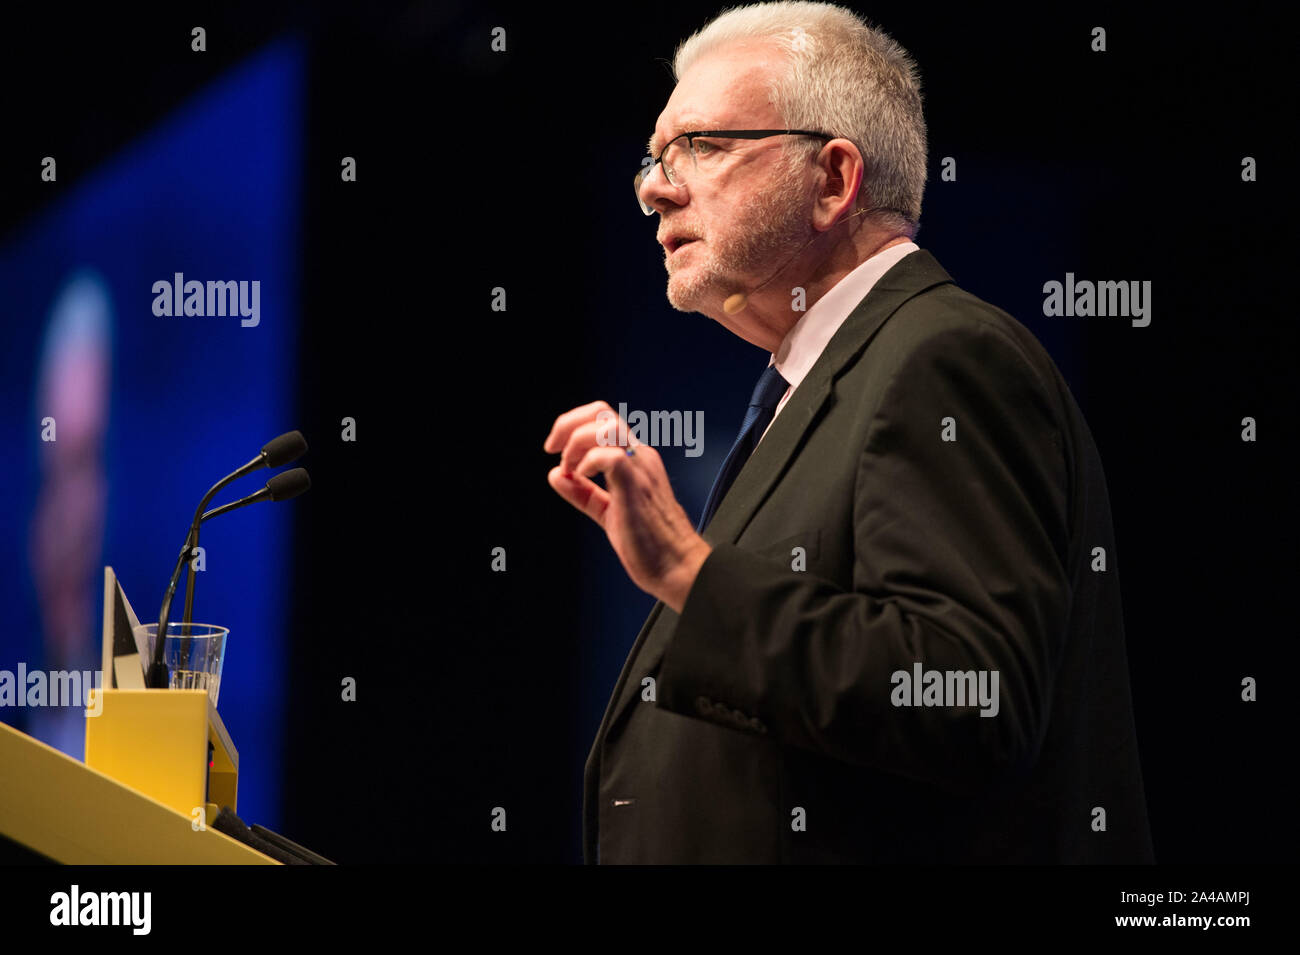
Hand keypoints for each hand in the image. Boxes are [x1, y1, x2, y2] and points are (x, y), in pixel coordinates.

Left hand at [544, 400, 710, 612]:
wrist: (677, 566)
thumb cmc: (652, 544)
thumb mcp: (608, 512)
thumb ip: (583, 493)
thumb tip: (557, 476)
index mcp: (635, 460)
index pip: (603, 421)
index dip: (573, 426)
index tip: (556, 450)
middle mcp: (639, 457)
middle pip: (602, 412)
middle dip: (568, 424)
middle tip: (553, 449)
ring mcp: (640, 468)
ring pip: (606, 426)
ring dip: (577, 442)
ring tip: (571, 468)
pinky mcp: (636, 485)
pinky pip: (609, 456)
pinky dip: (588, 462)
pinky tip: (582, 479)